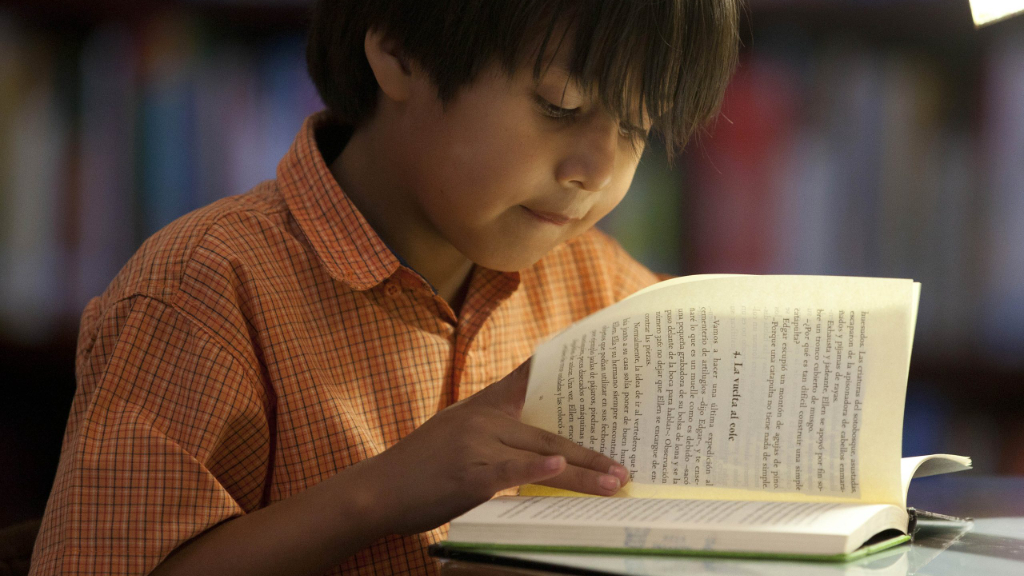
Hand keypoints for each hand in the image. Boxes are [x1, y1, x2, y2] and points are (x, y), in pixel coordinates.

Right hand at [363, 361, 630, 535]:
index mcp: (484, 406)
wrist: (377, 490)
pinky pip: (510, 470)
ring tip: (614, 482)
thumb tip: (543, 443)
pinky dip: (536, 468)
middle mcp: (483, 418)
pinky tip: (558, 467)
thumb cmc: (421, 468)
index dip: (565, 368)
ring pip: (541, 454)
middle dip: (591, 452)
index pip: (530, 379)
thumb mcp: (457, 432)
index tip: (598, 357)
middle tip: (622, 467)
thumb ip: (496, 430)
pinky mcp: (469, 475)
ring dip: (583, 472)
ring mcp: (476, 444)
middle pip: (550, 432)